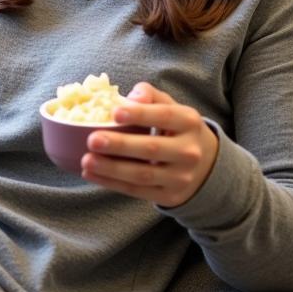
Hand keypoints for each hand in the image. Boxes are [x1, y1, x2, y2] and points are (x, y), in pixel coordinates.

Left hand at [80, 82, 218, 207]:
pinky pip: (137, 191)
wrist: (206, 166)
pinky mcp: (169, 196)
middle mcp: (189, 151)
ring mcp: (181, 177)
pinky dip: (112, 184)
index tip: (114, 112)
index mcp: (189, 122)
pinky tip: (91, 175)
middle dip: (120, 145)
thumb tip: (131, 97)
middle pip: (152, 148)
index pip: (164, 116)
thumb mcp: (171, 107)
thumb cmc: (177, 129)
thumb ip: (150, 95)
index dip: (140, 114)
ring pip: (143, 174)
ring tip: (86, 161)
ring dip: (111, 169)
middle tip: (92, 140)